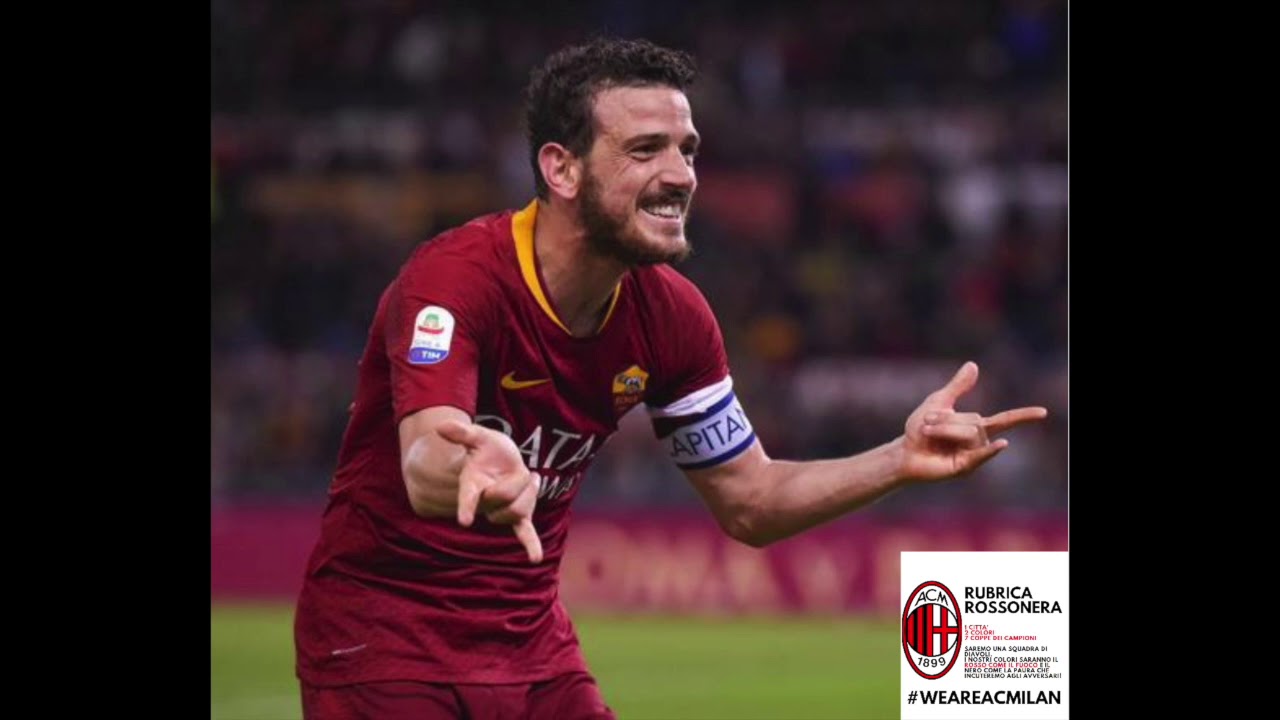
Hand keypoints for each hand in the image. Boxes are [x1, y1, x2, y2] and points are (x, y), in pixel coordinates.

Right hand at [436, 420, 543, 562]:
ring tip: (529, 477)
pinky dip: (530, 545)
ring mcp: (500, 510)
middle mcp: (484, 502)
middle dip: (517, 483)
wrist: (497, 463)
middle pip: (505, 501)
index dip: (467, 507)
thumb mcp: (478, 436)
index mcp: (472, 484)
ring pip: (519, 512)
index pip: (468, 496)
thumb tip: (440, 426)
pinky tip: (535, 559)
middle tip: (521, 469)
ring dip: (529, 493)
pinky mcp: (518, 515)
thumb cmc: (486, 450)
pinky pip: (523, 533)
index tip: (465, 521)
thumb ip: (462, 432)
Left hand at [899, 362, 1047, 482]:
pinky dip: (991, 450)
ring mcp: (973, 455)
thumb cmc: (920, 429)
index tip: (1044, 412)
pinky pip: (980, 454)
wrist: (905, 451)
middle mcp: (979, 440)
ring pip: (970, 433)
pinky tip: (1004, 443)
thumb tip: (974, 365)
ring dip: (943, 429)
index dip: (1024, 415)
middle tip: (927, 425)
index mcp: (977, 425)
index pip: (1006, 419)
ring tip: (928, 435)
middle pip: (974, 421)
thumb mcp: (939, 402)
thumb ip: (958, 386)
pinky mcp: (965, 467)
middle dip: (946, 418)